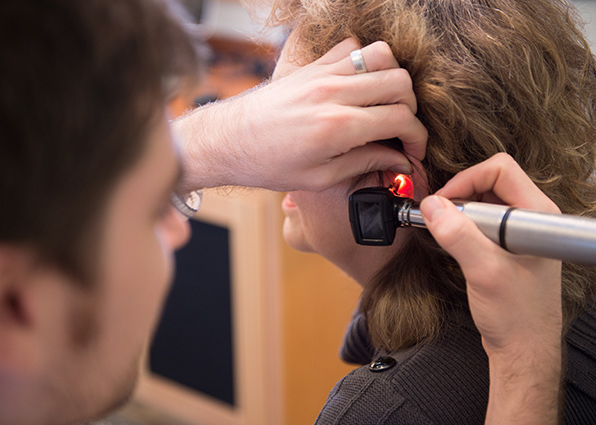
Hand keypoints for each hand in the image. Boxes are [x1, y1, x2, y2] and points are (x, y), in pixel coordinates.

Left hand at [174, 38, 427, 192]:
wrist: (228, 141)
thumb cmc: (267, 165)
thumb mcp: (319, 178)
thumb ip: (364, 163)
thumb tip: (397, 159)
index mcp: (338, 127)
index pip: (401, 120)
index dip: (417, 138)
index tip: (413, 151)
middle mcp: (333, 93)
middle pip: (400, 83)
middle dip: (411, 109)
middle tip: (402, 130)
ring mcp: (322, 73)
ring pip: (382, 56)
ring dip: (392, 80)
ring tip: (384, 105)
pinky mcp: (311, 66)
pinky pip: (351, 47)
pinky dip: (365, 62)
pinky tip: (359, 86)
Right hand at [419, 153, 561, 423]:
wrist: (522, 348)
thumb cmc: (516, 315)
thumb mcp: (484, 271)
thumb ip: (457, 235)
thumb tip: (431, 206)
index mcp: (537, 215)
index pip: (500, 170)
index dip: (467, 180)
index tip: (442, 202)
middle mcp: (531, 218)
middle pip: (489, 182)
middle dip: (459, 195)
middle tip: (438, 218)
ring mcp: (519, 231)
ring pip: (482, 202)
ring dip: (458, 213)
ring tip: (444, 233)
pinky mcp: (506, 244)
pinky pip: (480, 221)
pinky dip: (461, 227)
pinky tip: (453, 244)